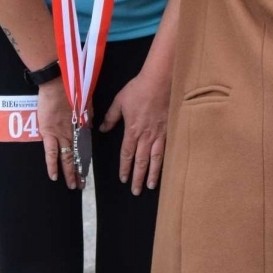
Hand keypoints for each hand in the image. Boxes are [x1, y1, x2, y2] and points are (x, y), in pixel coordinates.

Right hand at [37, 76, 79, 189]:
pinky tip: (55, 176)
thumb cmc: (71, 88)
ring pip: (66, 157)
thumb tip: (90, 126)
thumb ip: (88, 116)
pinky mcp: (49, 132)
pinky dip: (52, 165)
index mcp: (81, 126)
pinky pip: (51, 152)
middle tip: (81, 185)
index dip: (85, 160)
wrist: (58, 82)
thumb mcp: (85, 102)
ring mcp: (61, 134)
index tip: (87, 171)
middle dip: (79, 171)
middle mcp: (73, 133)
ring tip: (72, 185)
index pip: (84, 148)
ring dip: (69, 172)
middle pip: (77, 156)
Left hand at [100, 69, 170, 194]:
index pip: (127, 154)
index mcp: (132, 130)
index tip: (123, 179)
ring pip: (155, 159)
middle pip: (141, 161)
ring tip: (151, 186)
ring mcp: (160, 134)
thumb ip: (110, 117)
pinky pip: (167, 149)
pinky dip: (165, 161)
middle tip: (136, 191)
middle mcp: (146, 136)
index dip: (125, 168)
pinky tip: (166, 168)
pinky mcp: (169, 129)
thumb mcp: (119, 101)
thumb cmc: (139, 89)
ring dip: (152, 174)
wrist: (160, 81)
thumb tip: (102, 129)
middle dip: (138, 177)